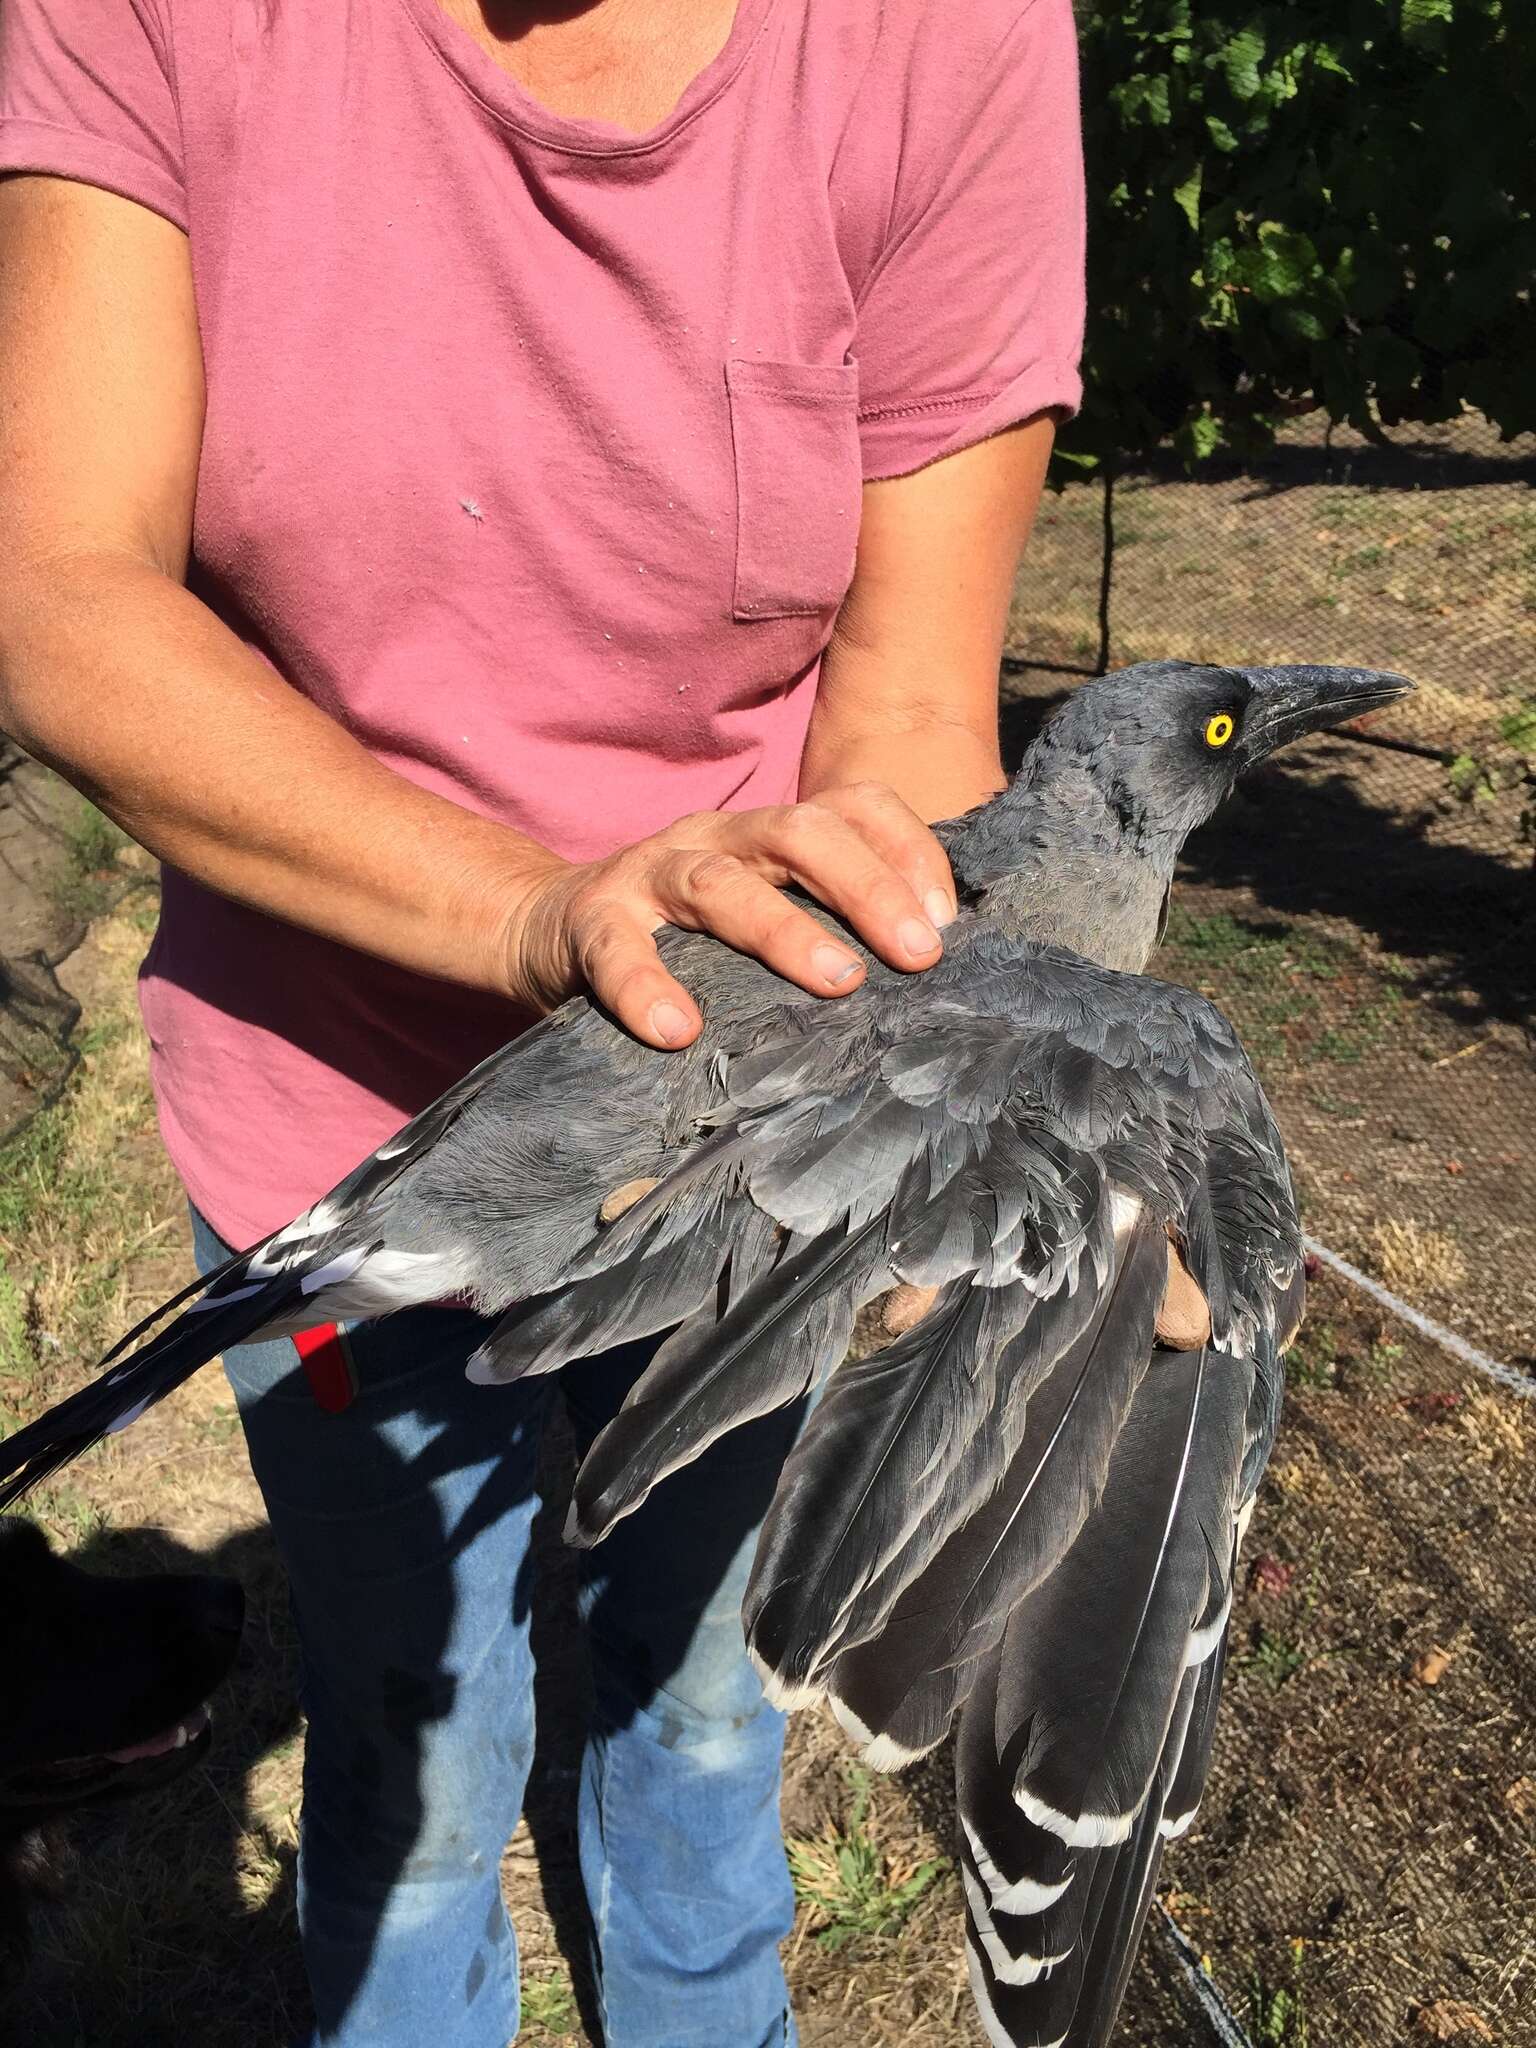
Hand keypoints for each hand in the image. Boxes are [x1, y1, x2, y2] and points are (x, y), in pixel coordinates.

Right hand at [500, 783, 957, 1048]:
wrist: (546, 929)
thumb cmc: (683, 940)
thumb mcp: (759, 916)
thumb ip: (828, 928)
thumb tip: (929, 975)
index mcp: (768, 834)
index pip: (853, 806)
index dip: (909, 850)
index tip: (947, 922)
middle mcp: (716, 837)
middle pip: (799, 833)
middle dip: (866, 887)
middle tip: (919, 953)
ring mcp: (650, 873)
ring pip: (720, 883)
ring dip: (783, 930)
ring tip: (839, 982)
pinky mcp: (590, 922)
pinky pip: (617, 949)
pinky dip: (646, 987)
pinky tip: (677, 1030)